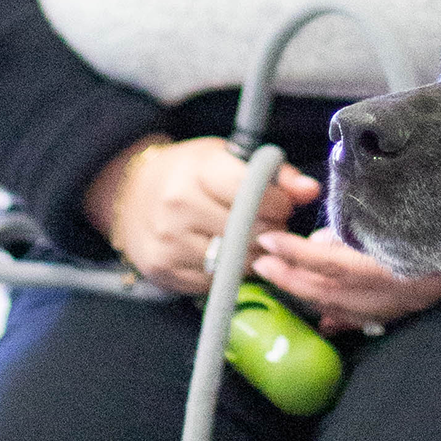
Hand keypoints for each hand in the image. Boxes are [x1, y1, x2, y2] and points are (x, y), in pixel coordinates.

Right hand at [84, 135, 321, 295]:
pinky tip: (225, 255)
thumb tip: (311, 191)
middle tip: (269, 224)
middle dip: (271, 230)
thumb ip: (275, 173)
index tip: (280, 203)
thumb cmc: (187, 173)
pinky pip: (213, 281)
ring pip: (235, 262)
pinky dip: (228, 273)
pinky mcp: (162, 269)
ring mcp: (168, 241)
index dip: (279, 202)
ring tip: (249, 240)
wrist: (129, 193)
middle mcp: (178, 206)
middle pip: (249, 232)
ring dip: (254, 255)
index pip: (255, 194)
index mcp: (197, 171)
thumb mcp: (227, 158)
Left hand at [251, 225, 440, 333]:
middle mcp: (394, 290)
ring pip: (343, 307)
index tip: (267, 240)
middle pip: (330, 290)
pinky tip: (321, 316)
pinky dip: (338, 316)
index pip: (330, 261)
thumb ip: (360, 226)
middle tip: (260, 260)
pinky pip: (365, 318)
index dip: (295, 253)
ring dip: (307, 293)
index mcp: (392, 265)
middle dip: (290, 276)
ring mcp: (402, 303)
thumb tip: (321, 241)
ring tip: (279, 277)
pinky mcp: (410, 308)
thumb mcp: (406, 212)